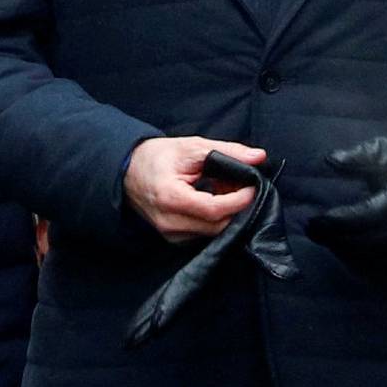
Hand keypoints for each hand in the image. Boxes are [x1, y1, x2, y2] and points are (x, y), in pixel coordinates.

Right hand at [124, 136, 266, 240]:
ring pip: (212, 232)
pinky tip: (213, 198)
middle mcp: (169, 222)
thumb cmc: (158, 156)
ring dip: (226, 213)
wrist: (128, 170)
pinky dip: (215, 218)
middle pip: (216, 225)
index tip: (252, 185)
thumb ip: (228, 151)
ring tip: (224, 188)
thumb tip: (259, 157)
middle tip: (240, 184)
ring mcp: (170, 234)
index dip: (238, 200)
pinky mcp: (173, 239)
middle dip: (235, 206)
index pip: (214, 210)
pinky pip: (203, 234)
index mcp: (170, 198)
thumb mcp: (193, 147)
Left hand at [310, 116, 386, 254]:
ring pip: (384, 256)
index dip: (346, 220)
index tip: (319, 219)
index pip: (376, 212)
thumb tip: (330, 159)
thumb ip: (359, 155)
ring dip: (351, 252)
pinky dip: (366, 258)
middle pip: (378, 241)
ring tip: (324, 238)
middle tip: (313, 230)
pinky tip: (343, 248)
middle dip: (342, 239)